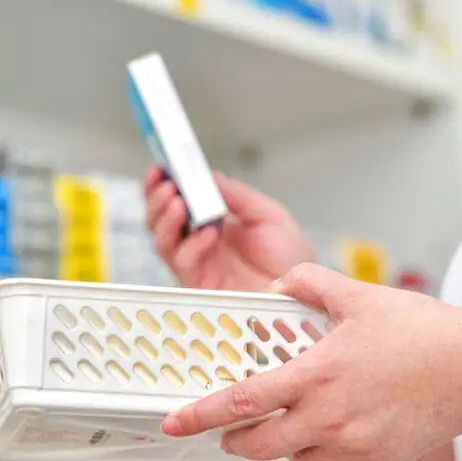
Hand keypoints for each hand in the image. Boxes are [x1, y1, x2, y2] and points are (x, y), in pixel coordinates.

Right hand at [144, 166, 313, 291]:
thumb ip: (237, 196)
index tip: (160, 167)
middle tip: (167, 185)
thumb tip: (208, 176)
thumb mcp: (268, 215)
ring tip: (178, 203)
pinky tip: (207, 234)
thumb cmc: (290, 258)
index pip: (177, 200)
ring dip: (165, 220)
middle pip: (159, 220)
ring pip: (162, 241)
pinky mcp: (199, 285)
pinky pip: (183, 262)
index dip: (163, 184)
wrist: (305, 293)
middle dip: (156, 200)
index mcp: (212, 221)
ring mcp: (197, 263)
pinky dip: (191, 245)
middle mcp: (198, 241)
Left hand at [160, 263, 461, 460]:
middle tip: (223, 432)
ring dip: (278, 443)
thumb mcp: (356, 294)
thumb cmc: (422, 332)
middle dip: (232, 441)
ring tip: (280, 423)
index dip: (202, 415)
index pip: (242, 401)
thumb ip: (308, 283)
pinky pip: (333, 460)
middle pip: (258, 444)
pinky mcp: (376, 458)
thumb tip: (282, 282)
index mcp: (314, 375)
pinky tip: (329, 424)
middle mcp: (328, 415)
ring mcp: (353, 442)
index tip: (176, 422)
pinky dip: (320, 446)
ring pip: (295, 455)